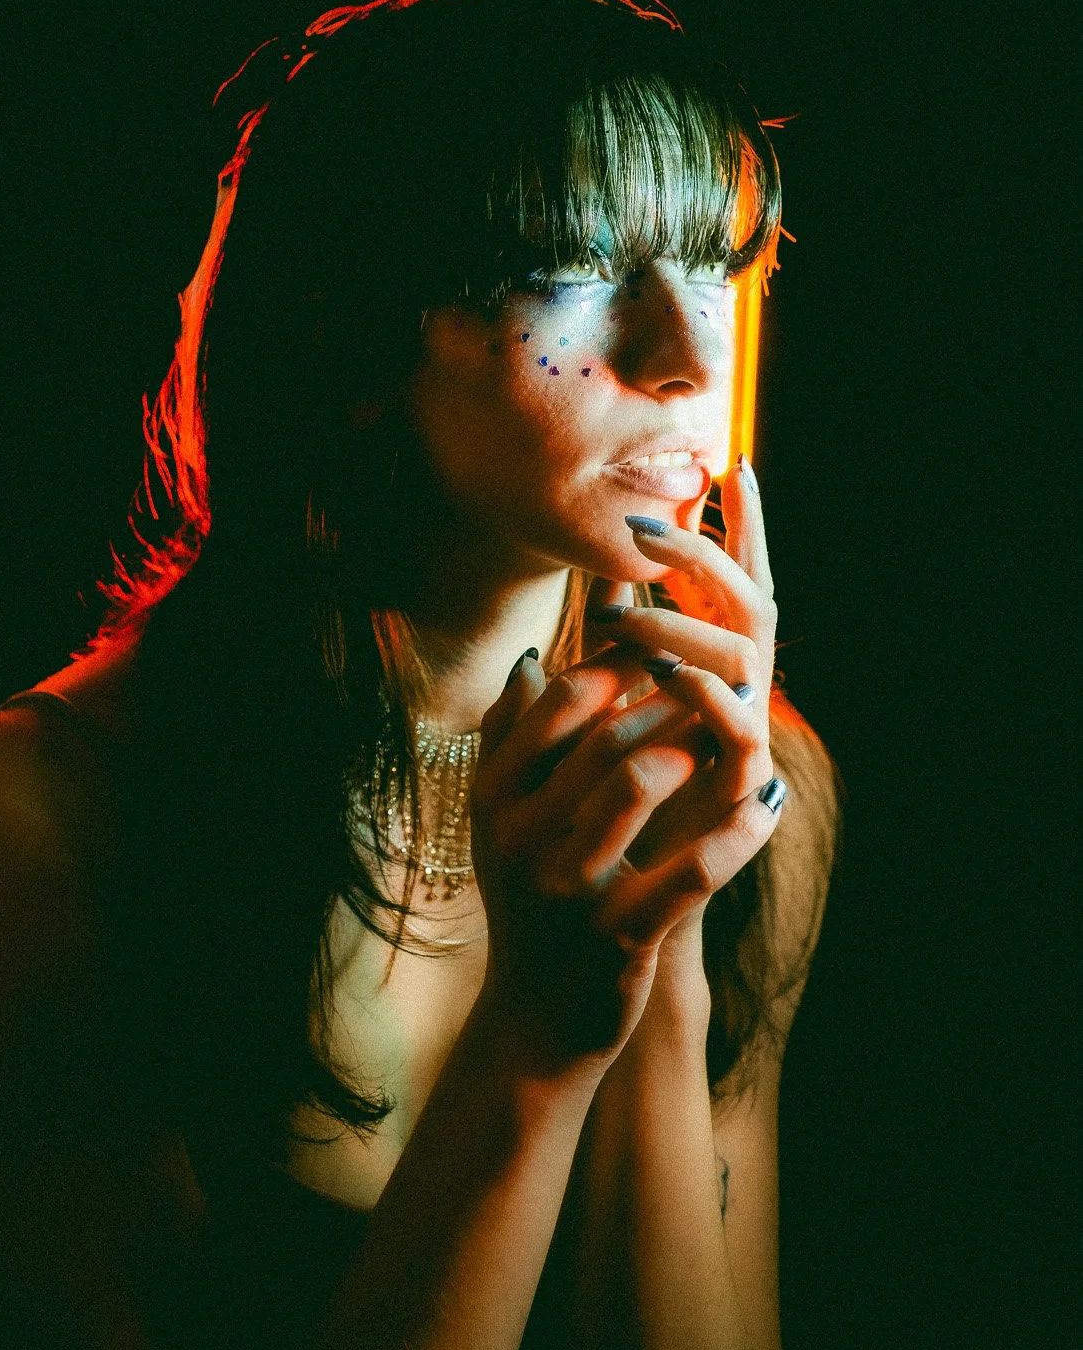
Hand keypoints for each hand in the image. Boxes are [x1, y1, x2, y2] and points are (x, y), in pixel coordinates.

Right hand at [470, 459, 782, 1079]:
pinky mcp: (619, 937)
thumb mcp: (501, 821)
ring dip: (697, 751)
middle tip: (717, 687)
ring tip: (729, 743)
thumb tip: (529, 658)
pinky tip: (764, 808)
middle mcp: (522, 836)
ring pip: (641, 783)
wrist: (532, 1021)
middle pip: (607, 733)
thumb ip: (511, 739)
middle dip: (672, 701)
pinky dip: (735, 833)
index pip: (560, 699)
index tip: (667, 652)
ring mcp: (569, 888)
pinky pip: (691, 870)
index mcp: (494, 796)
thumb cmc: (526, 900)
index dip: (621, 664)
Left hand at [587, 456, 778, 880]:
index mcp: (717, 661)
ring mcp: (752, 732)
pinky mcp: (747, 785)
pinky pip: (742, 728)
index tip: (732, 464)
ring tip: (626, 614)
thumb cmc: (616, 790)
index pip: (737, 578)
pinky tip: (669, 676)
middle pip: (753, 599)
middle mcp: (745, 689)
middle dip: (705, 557)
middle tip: (645, 530)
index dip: (743, 524)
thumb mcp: (607, 701)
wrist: (625, 886)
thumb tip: (596, 583)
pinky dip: (707, 696)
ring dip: (688, 625)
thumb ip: (613, 645)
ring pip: (748, 653)